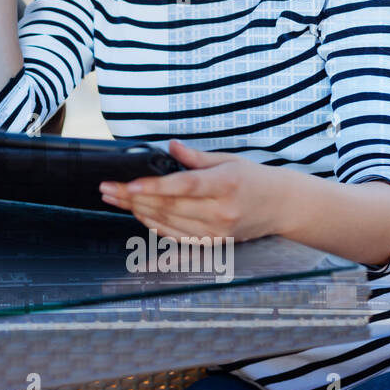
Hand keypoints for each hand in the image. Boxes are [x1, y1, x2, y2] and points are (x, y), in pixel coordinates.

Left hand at [99, 139, 287, 240]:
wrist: (283, 207)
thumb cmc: (255, 179)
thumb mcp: (229, 160)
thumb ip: (196, 157)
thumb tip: (170, 147)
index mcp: (226, 185)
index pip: (183, 187)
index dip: (153, 186)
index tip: (127, 184)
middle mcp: (221, 212)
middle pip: (168, 206)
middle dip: (132, 197)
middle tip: (107, 188)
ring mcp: (217, 231)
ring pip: (168, 222)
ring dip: (137, 210)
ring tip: (114, 199)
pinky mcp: (213, 242)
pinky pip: (176, 235)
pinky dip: (154, 225)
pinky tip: (137, 214)